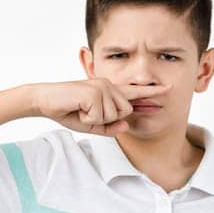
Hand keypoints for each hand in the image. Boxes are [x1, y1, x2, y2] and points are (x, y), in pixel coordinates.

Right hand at [30, 79, 169, 135]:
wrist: (43, 100)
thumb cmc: (67, 111)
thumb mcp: (91, 125)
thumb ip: (110, 127)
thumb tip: (126, 125)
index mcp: (110, 91)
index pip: (135, 92)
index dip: (153, 91)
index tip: (170, 87)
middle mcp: (109, 85)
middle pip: (125, 111)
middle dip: (106, 119)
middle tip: (86, 113)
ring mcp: (102, 86)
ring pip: (113, 115)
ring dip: (94, 118)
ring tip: (80, 109)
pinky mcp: (94, 91)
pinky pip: (99, 116)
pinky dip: (87, 118)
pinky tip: (77, 108)